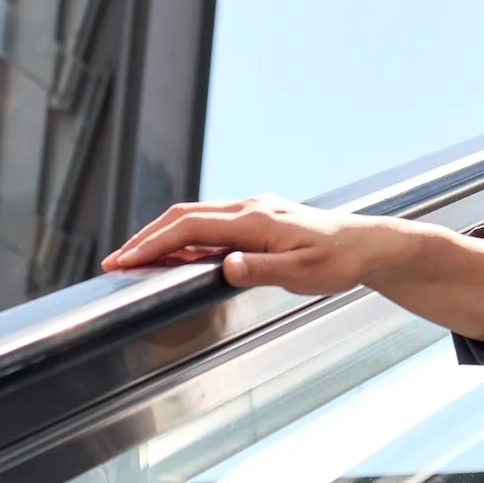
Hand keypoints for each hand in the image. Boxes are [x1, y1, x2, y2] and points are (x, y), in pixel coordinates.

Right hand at [102, 195, 404, 296]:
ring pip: (194, 216)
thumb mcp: (303, 274)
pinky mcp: (258, 217)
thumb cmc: (340, 261)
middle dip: (145, 238)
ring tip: (136, 259)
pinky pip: (211, 222)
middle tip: (115, 262)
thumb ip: (261, 270)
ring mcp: (253, 209)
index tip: (124, 261)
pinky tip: (177, 254)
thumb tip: (224, 267)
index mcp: (255, 221)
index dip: (153, 244)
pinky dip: (185, 236)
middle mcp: (250, 208)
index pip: (190, 229)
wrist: (367, 244)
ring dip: (162, 235)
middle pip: (183, 216)